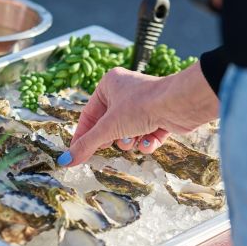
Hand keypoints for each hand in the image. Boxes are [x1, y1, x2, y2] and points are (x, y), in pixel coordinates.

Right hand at [58, 62, 218, 166]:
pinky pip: (145, 134)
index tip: (76, 153)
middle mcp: (125, 92)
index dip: (83, 136)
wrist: (180, 103)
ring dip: (131, 141)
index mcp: (109, 85)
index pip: (89, 115)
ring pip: (127, 132)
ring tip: (135, 138)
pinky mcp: (160, 115)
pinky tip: (149, 141)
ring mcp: (143, 104)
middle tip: (111, 144)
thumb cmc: (142, 105)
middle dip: (113, 138)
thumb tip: (66, 161)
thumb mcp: (108, 128)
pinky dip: (146, 141)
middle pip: (108, 125)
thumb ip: (86, 145)